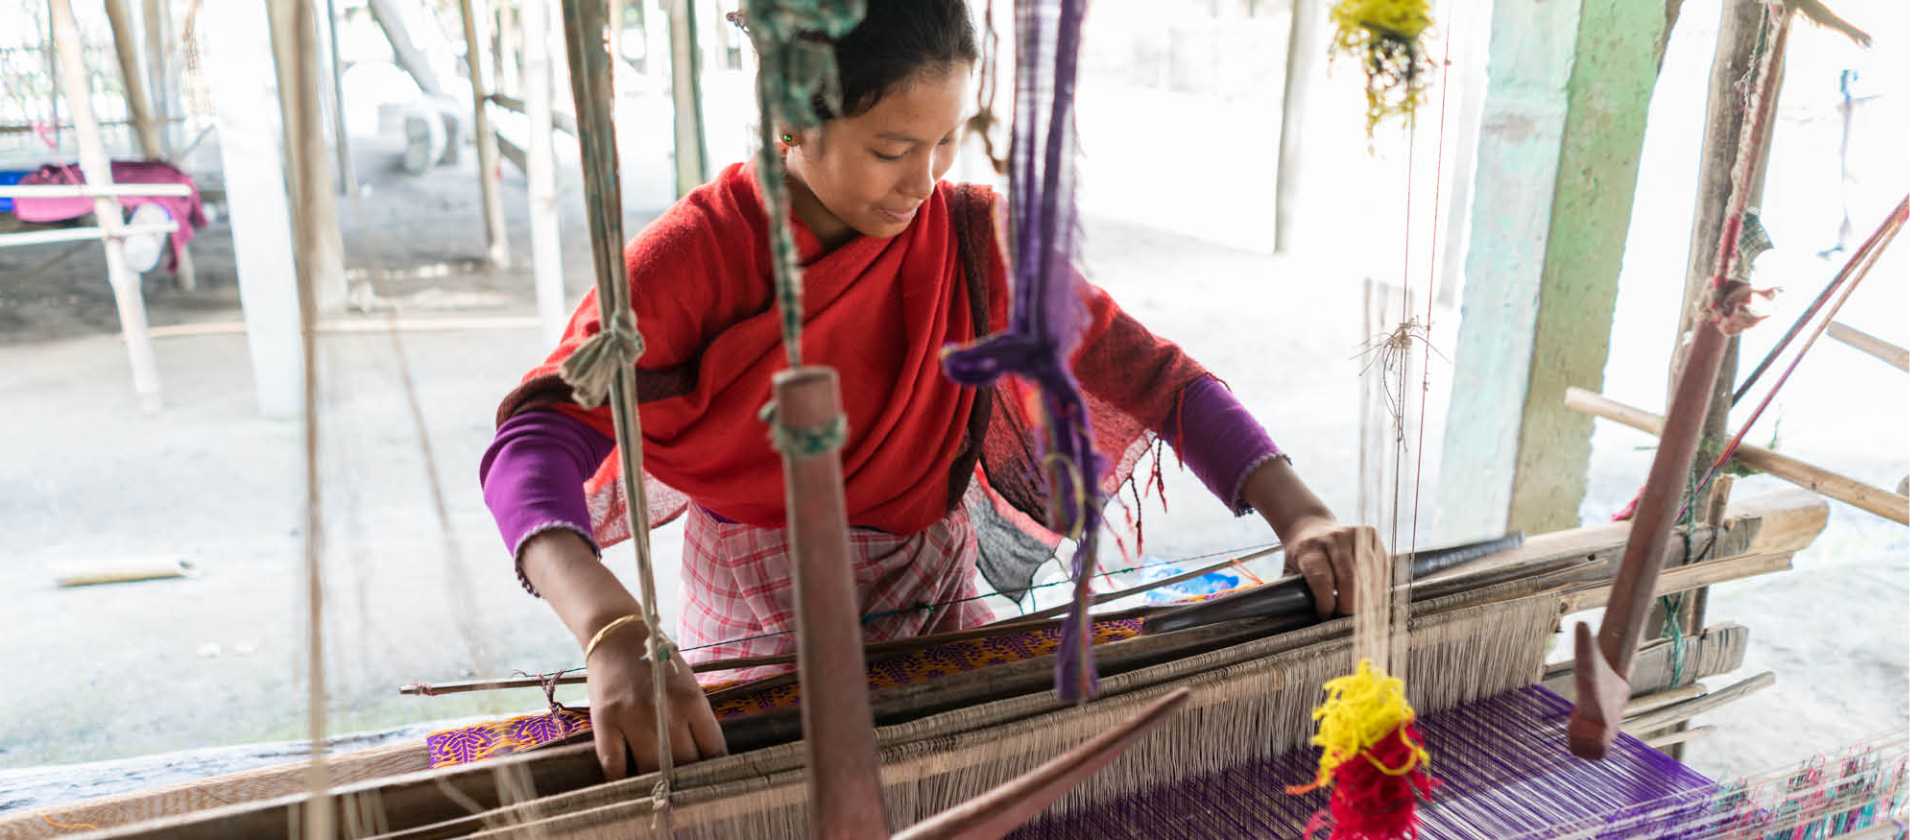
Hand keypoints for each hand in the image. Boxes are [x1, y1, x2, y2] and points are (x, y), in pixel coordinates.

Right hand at [584, 625, 727, 779]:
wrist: (616, 636)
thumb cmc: (657, 662)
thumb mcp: (688, 685)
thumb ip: (696, 719)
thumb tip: (706, 759)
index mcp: (692, 700)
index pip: (713, 749)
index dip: (714, 771)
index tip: (712, 783)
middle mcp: (665, 710)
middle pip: (684, 764)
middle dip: (687, 782)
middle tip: (685, 793)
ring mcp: (633, 716)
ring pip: (650, 769)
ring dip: (655, 784)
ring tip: (658, 792)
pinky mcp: (605, 720)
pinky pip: (614, 764)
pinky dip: (621, 779)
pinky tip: (627, 785)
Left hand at [1279, 516, 1384, 618]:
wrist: (1311, 527)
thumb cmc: (1302, 556)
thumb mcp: (1289, 572)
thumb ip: (1292, 592)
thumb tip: (1299, 615)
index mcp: (1309, 549)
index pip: (1321, 578)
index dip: (1326, 601)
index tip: (1326, 615)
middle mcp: (1333, 538)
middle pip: (1349, 578)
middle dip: (1350, 604)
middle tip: (1346, 618)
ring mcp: (1354, 534)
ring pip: (1369, 574)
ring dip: (1367, 597)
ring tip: (1360, 609)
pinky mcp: (1370, 534)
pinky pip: (1382, 565)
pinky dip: (1379, 584)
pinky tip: (1370, 593)